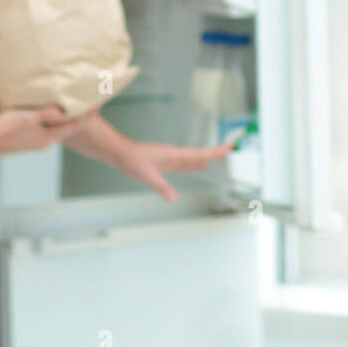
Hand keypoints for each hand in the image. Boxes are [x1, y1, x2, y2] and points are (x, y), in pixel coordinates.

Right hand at [0, 107, 97, 162]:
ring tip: (73, 111)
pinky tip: (51, 118)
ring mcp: (35, 143)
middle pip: (66, 130)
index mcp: (46, 137)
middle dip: (77, 119)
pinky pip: (46, 131)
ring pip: (56, 131)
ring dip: (65, 122)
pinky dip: (53, 124)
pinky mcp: (27, 140)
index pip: (71, 127)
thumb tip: (61, 113)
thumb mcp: (26, 118)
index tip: (97, 108)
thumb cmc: (4, 125)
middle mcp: (44, 142)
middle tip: (88, 108)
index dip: (85, 117)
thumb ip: (44, 115)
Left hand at [113, 139, 235, 201]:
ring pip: (191, 157)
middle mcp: (173, 154)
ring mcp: (169, 157)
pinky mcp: (164, 160)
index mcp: (173, 154)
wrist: (120, 152)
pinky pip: (184, 162)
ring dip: (204, 158)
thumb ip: (161, 186)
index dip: (213, 152)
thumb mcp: (146, 175)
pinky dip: (193, 163)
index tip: (227, 148)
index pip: (198, 153)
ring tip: (216, 158)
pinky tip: (196, 165)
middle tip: (228, 150)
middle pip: (198, 154)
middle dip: (213, 153)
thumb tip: (173, 198)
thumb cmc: (131, 159)